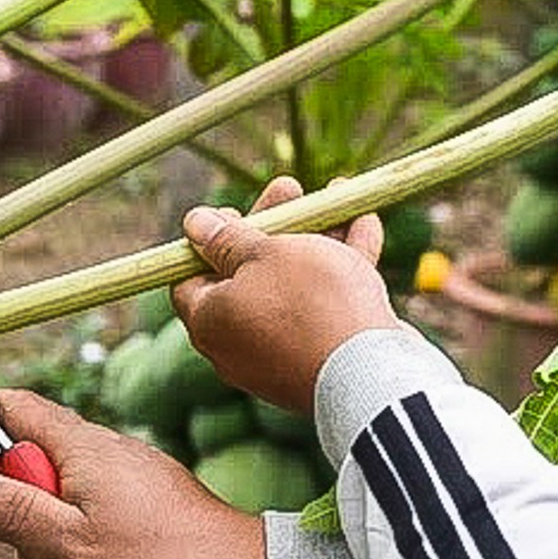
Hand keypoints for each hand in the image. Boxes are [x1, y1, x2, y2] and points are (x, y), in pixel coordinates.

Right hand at [0, 389, 268, 558]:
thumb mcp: (69, 548)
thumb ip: (13, 513)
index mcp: (82, 449)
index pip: (14, 407)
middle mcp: (106, 453)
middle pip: (33, 467)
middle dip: (18, 517)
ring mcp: (130, 479)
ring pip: (63, 502)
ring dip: (51, 545)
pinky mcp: (149, 505)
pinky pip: (95, 519)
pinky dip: (83, 552)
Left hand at [172, 176, 399, 415]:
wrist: (370, 370)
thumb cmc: (309, 303)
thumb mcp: (264, 252)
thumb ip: (229, 238)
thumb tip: (194, 223)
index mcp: (209, 322)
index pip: (188, 279)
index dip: (206, 242)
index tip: (232, 213)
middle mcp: (236, 345)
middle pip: (245, 276)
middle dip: (271, 227)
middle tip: (291, 188)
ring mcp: (279, 355)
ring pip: (292, 287)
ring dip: (313, 238)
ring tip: (336, 193)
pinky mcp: (320, 358)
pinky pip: (324, 306)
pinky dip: (342, 266)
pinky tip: (365, 223)